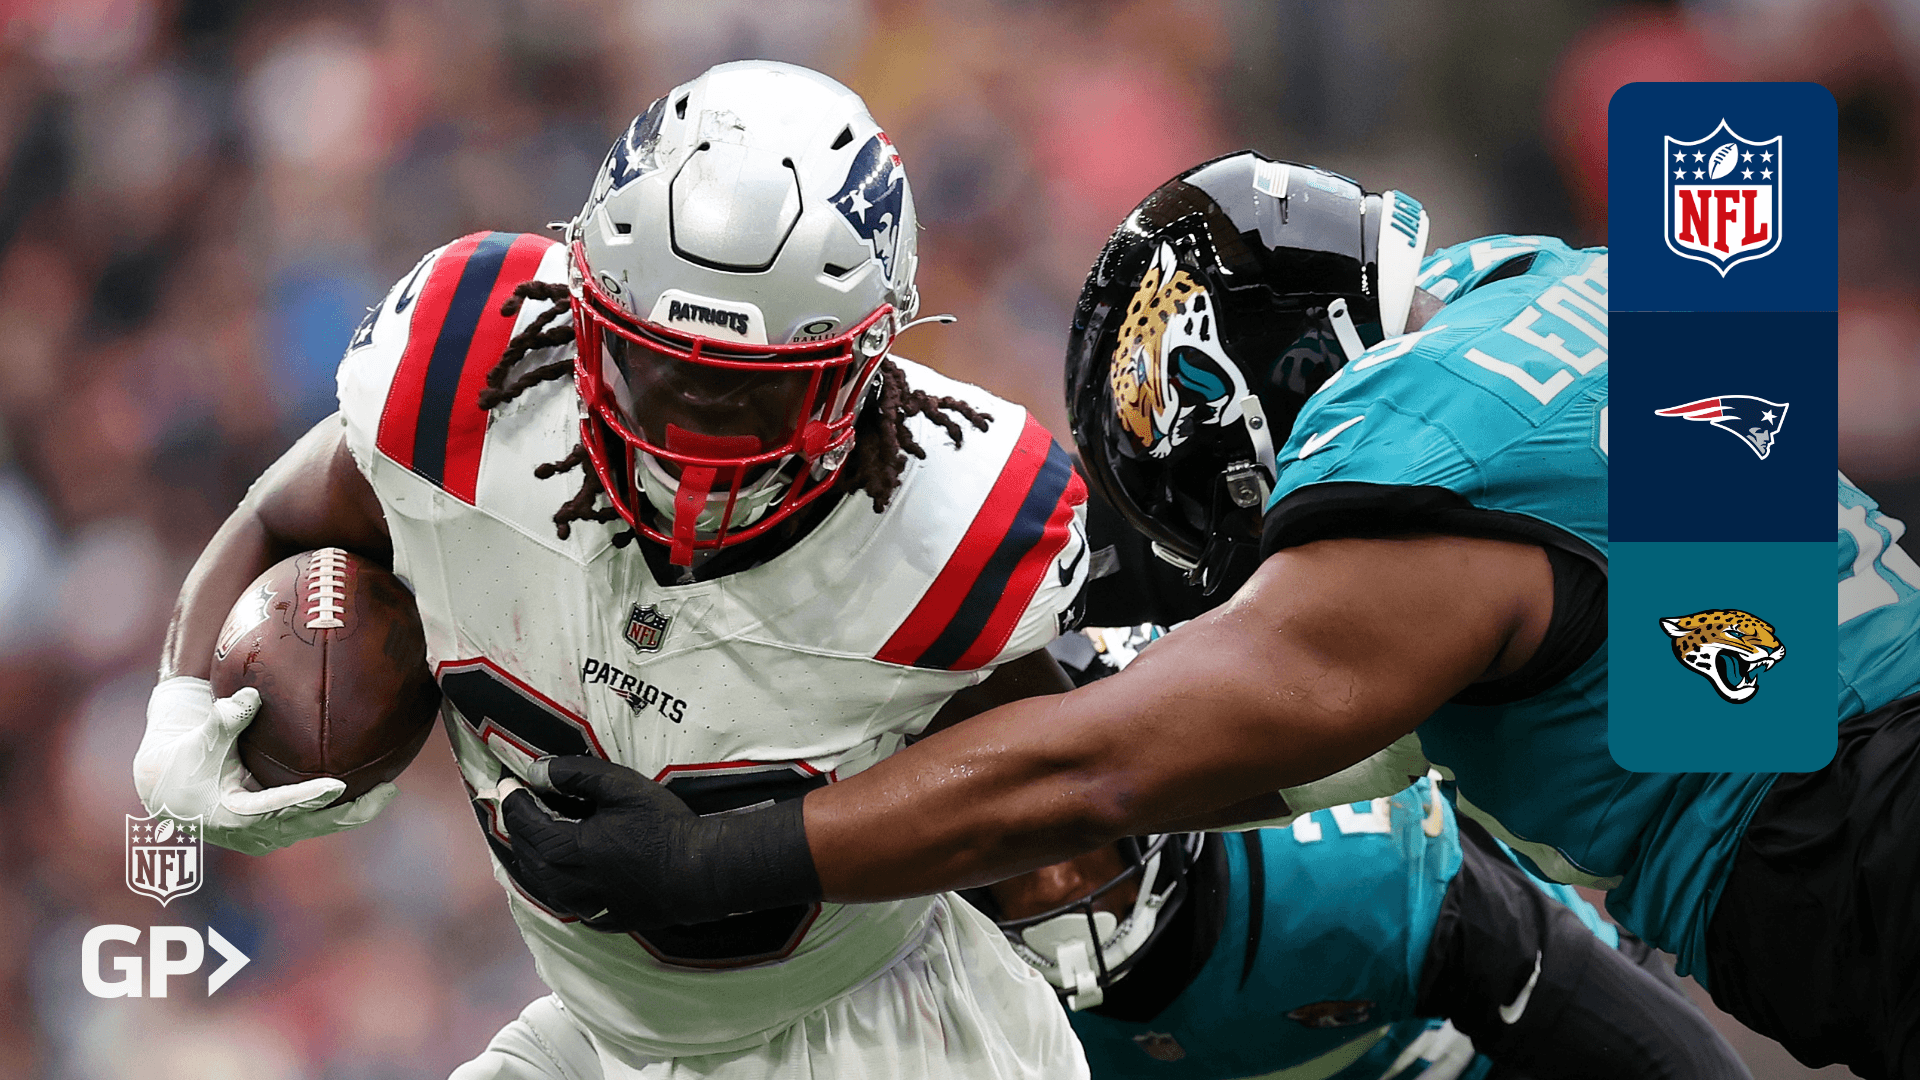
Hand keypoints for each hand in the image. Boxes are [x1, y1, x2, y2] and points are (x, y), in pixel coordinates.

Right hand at [133, 676, 395, 855]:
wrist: (167, 787)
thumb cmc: (185, 756)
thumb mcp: (201, 738)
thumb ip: (225, 720)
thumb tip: (252, 697)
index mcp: (233, 813)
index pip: (277, 806)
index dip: (307, 798)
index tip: (336, 786)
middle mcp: (253, 832)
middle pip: (311, 824)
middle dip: (351, 810)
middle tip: (387, 791)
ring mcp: (265, 836)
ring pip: (317, 827)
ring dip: (352, 812)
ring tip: (387, 792)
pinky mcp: (273, 832)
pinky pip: (312, 823)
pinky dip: (338, 810)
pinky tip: (368, 791)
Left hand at [501, 755, 819, 932]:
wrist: (701, 874)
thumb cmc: (664, 827)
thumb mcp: (621, 787)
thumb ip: (574, 774)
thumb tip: (536, 770)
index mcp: (563, 850)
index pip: (520, 820)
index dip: (510, 797)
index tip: (508, 780)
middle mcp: (562, 884)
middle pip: (523, 852)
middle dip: (516, 824)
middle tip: (517, 801)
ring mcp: (580, 906)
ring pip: (538, 880)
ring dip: (531, 853)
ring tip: (535, 831)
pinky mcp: (599, 919)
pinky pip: (561, 898)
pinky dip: (553, 879)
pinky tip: (564, 867)